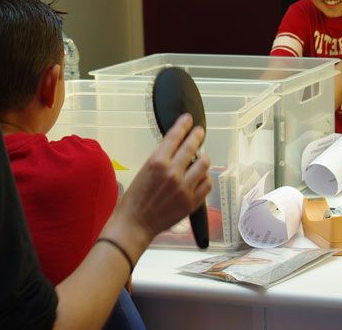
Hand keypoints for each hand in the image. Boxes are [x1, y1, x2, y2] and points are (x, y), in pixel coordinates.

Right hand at [116, 113, 211, 242]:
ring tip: (201, 157)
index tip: (188, 119)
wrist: (135, 223)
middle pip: (192, 147)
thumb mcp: (144, 170)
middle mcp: (173, 172)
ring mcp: (184, 187)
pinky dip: (205, 178)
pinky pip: (207, 184)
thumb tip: (177, 150)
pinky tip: (201, 177)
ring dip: (203, 158)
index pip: (175, 136)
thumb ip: (162, 159)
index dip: (183, 125)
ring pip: (204, 164)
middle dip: (197, 136)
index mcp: (157, 162)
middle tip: (199, 132)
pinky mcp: (191, 202)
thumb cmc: (135, 198)